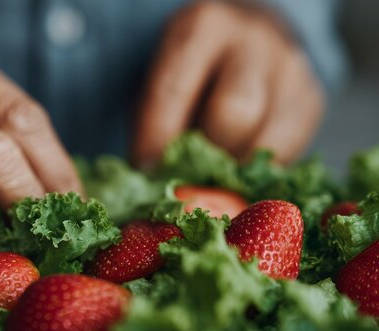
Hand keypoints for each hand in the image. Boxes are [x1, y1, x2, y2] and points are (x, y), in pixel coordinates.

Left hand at [133, 1, 323, 165]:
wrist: (246, 37)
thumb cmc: (193, 68)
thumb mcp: (166, 76)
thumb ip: (156, 120)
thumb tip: (152, 176)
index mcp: (203, 27)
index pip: (174, 90)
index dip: (157, 138)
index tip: (146, 168)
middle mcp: (252, 42)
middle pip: (232, 114)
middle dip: (205, 153)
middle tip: (185, 171)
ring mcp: (289, 69)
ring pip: (264, 141)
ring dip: (233, 170)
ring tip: (211, 174)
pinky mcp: (311, 100)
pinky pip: (286, 154)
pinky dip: (258, 173)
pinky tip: (237, 168)